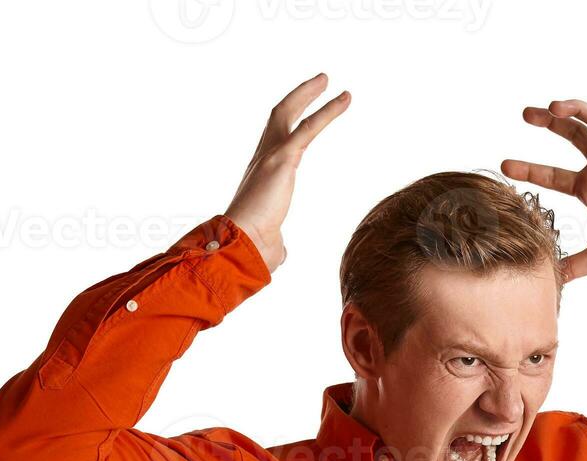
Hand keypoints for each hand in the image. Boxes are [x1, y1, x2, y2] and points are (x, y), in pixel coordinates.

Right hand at [225, 73, 350, 271]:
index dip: (289, 124)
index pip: (275, 140)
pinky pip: (308, 127)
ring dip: (309, 94)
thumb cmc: (253, 247)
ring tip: (330, 81)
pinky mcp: (283, 158)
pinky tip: (344, 99)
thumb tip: (280, 252)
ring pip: (290, 112)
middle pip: (279, 116)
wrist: (242, 244)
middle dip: (299, 97)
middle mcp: (263, 157)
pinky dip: (327, 110)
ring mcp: (271, 155)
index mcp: (262, 174)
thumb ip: (277, 240)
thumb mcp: (270, 241)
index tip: (303, 114)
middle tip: (319, 83)